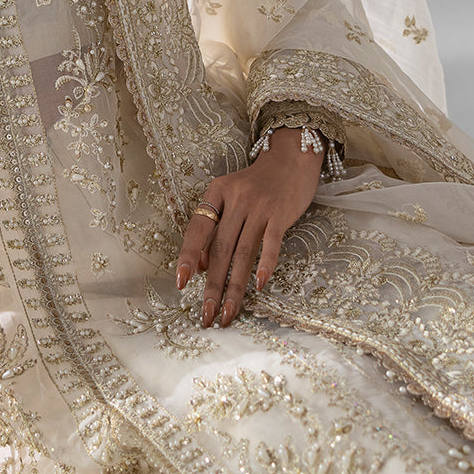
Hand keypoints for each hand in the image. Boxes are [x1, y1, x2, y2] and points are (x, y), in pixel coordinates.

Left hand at [176, 127, 321, 326]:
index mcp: (216, 193)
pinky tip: (258, 285)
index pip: (197, 229)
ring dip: (234, 286)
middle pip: (220, 248)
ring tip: (228, 311)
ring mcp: (259, 206)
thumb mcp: (230, 199)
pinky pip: (271, 242)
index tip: (181, 283)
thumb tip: (199, 267)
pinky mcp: (281, 212)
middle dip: (212, 285)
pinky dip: (264, 264)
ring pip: (242, 252)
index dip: (187, 256)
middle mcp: (236, 199)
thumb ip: (215, 230)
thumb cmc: (258, 185)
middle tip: (206, 314)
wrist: (292, 158)